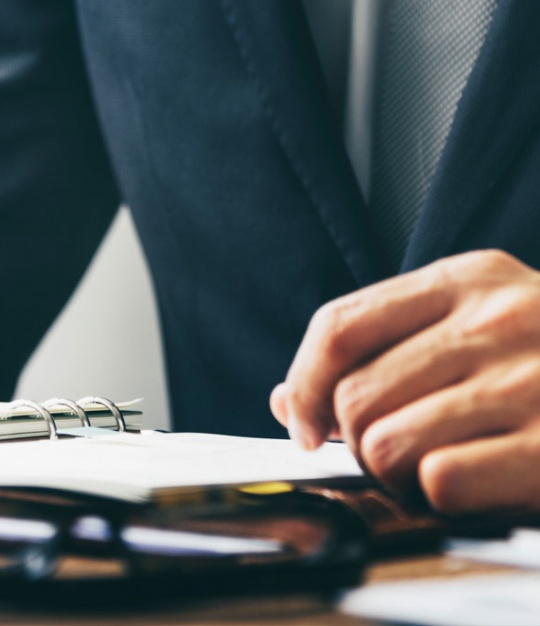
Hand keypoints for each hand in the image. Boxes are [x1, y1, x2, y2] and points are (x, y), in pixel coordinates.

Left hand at [270, 250, 539, 512]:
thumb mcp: (471, 326)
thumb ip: (378, 351)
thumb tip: (289, 398)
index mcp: (465, 280)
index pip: (338, 326)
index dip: (305, 383)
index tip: (306, 424)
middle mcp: (498, 317)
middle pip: (355, 396)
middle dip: (360, 440)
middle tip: (398, 450)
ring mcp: (532, 378)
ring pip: (384, 443)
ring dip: (396, 474)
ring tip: (439, 465)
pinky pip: (438, 481)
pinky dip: (442, 496)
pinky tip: (476, 484)